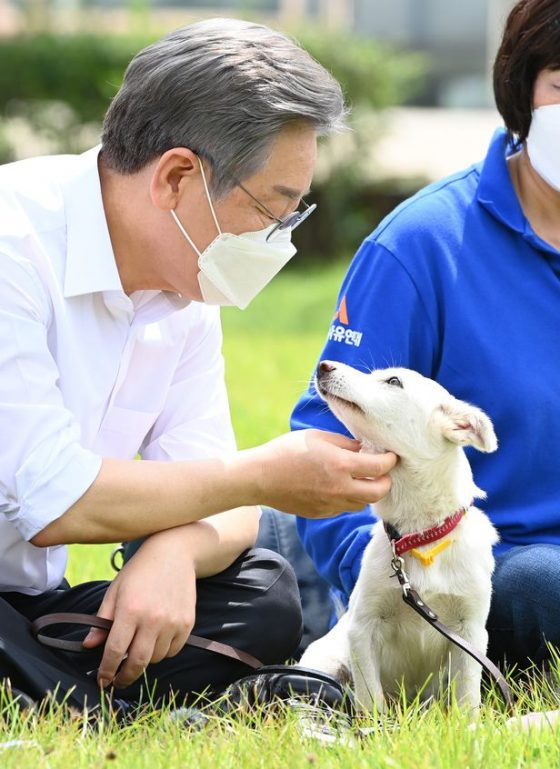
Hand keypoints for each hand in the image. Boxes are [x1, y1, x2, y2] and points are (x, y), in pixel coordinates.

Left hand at [82, 532, 195, 688]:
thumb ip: (102, 620)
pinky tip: (156, 639)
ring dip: (144, 660)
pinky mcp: (187, 623)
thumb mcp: (115, 590)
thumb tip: (88, 646)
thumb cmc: (140, 571)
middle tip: (117, 682)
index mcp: (130, 610)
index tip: (102, 680)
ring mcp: (173, 622)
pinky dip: (163, 651)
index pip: (115, 651)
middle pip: (137, 662)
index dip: (106, 670)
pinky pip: (173, 650)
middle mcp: (153, 619)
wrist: (175, 553)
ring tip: (138, 648)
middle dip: (125, 677)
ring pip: (156, 658)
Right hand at [239, 429, 396, 517]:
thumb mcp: (318, 437)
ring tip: (361, 479)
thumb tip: (364, 449)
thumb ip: (345, 443)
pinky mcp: (322, 513)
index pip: (379, 467)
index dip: (390, 460)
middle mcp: (340, 488)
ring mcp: (331, 504)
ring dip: (367, 492)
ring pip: (362, 503)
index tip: (391, 455)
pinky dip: (348, 498)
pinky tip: (340, 486)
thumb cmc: (287, 451)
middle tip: (382, 471)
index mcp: (341, 465)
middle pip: (378, 492)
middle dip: (385, 481)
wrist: (260, 477)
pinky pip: (344, 507)